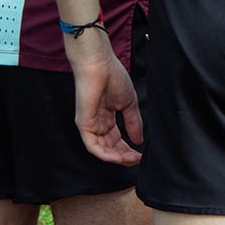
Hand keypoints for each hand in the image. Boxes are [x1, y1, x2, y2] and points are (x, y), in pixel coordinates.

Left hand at [71, 46, 144, 165]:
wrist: (100, 65)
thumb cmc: (113, 77)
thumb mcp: (129, 103)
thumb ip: (134, 122)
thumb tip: (139, 140)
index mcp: (107, 117)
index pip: (116, 140)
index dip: (128, 149)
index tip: (141, 155)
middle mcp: (97, 123)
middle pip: (110, 147)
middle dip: (124, 156)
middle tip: (137, 160)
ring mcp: (89, 125)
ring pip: (102, 150)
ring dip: (117, 158)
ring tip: (131, 159)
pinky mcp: (84, 124)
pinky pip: (93, 146)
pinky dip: (106, 154)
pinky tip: (118, 157)